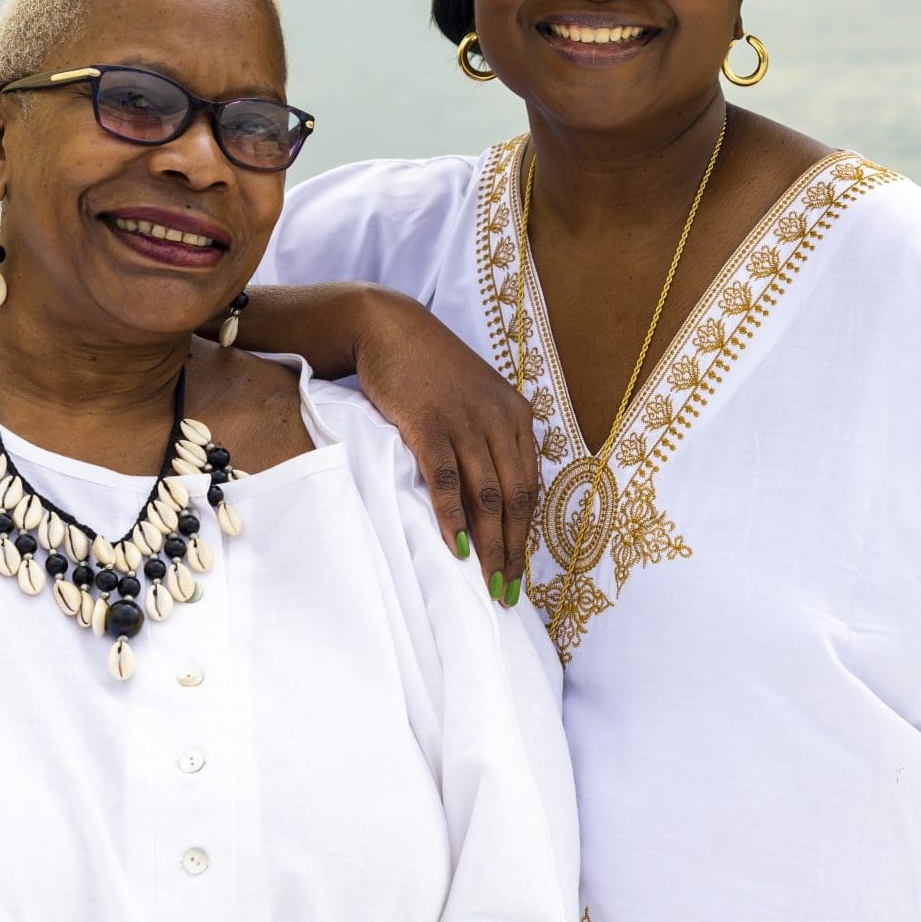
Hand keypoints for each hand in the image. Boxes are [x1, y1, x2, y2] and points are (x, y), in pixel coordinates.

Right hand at [351, 290, 541, 601]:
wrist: (390, 329)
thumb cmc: (431, 371)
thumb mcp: (477, 399)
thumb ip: (491, 440)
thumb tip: (494, 499)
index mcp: (517, 416)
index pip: (530, 486)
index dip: (528, 534)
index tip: (522, 571)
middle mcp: (499, 419)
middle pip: (514, 497)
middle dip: (513, 550)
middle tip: (507, 592)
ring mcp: (464, 421)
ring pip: (486, 495)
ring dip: (489, 544)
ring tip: (487, 582)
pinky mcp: (429, 424)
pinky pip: (446, 480)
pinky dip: (452, 518)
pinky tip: (456, 547)